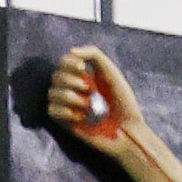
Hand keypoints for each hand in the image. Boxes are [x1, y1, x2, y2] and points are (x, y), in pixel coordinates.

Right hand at [43, 42, 144, 156]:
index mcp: (82, 77)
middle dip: (71, 81)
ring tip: (90, 106)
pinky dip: (65, 112)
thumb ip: (94, 56)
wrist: (130, 131)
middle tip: (90, 90)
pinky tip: (81, 117)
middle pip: (56, 76)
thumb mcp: (112, 73)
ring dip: (71, 98)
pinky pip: (51, 110)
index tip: (82, 68)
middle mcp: (72, 89)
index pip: (63, 62)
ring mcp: (67, 105)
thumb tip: (71, 51)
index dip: (68, 63)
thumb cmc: (124, 103)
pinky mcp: (64, 122)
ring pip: (52, 93)